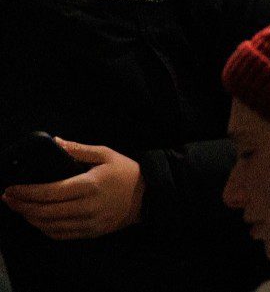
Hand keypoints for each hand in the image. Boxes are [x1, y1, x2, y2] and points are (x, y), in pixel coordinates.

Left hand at [2, 139, 144, 239]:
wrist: (148, 196)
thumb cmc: (126, 173)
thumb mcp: (106, 154)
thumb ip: (78, 150)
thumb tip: (54, 142)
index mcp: (89, 186)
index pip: (49, 192)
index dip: (26, 192)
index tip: (11, 189)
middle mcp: (86, 207)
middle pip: (44, 212)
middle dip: (21, 206)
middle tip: (8, 198)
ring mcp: (88, 223)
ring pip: (49, 226)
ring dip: (30, 218)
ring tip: (20, 208)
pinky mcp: (90, 233)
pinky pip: (60, 235)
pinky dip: (44, 228)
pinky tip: (38, 220)